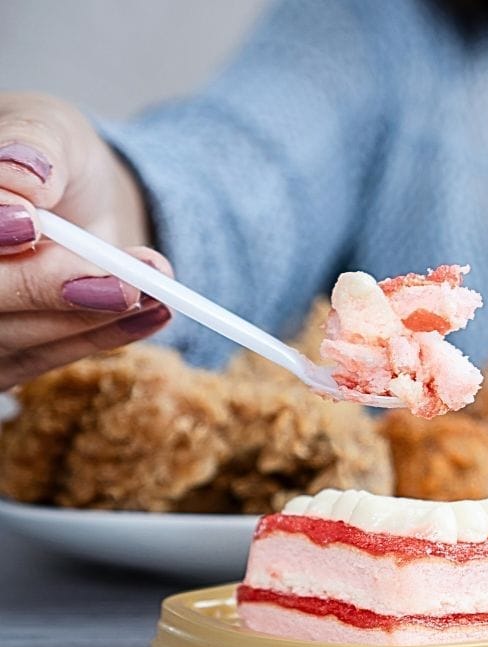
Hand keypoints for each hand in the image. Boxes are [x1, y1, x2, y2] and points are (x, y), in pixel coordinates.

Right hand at [0, 93, 171, 390]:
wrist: (73, 196)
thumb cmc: (49, 152)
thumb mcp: (48, 127)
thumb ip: (34, 146)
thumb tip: (24, 178)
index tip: (29, 225)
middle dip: (43, 288)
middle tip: (121, 280)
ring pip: (6, 339)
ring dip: (84, 318)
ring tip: (153, 291)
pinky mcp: (0, 355)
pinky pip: (39, 360)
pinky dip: (99, 337)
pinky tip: (150, 313)